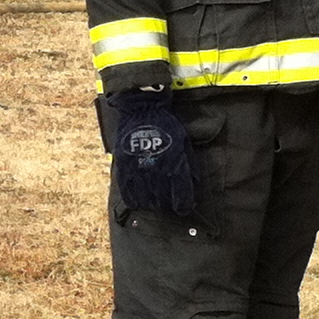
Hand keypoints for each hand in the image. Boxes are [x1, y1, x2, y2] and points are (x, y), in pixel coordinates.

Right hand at [100, 88, 196, 216]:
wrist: (143, 110)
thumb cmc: (167, 127)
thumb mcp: (184, 142)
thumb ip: (189, 164)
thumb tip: (193, 184)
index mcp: (176, 165)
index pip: (182, 197)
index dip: (183, 206)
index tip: (182, 208)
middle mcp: (159, 171)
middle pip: (164, 202)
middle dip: (167, 205)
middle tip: (166, 202)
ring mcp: (140, 170)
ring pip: (147, 201)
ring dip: (152, 204)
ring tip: (153, 201)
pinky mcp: (125, 168)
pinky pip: (128, 193)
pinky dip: (134, 201)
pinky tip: (138, 201)